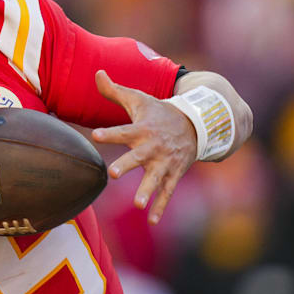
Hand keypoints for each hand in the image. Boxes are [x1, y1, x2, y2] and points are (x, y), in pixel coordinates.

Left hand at [91, 70, 198, 224]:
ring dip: (147, 191)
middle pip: (138, 156)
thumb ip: (114, 90)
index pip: (123, 131)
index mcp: (142, 129)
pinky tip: (152, 221)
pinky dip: (161, 207)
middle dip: (127, 165)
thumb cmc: (159, 111)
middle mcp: (153, 146)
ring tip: (136, 204)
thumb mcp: (139, 99)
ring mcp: (165, 162)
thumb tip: (96, 72)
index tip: (95, 135)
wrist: (198, 123)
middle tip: (113, 173)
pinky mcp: (174, 173)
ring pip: (155, 178)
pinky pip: (167, 192)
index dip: (109, 133)